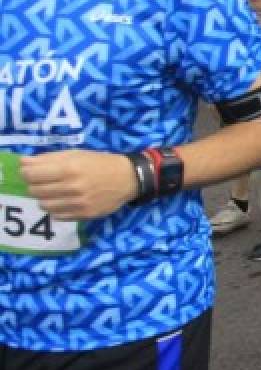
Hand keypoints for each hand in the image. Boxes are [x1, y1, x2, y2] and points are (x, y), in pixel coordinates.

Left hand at [20, 150, 137, 219]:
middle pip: (34, 191)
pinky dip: (57, 209)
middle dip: (36, 185)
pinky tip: (66, 201)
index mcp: (69, 168)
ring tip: (57, 192)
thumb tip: (23, 162)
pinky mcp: (84, 215)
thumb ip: (49, 158)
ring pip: (44, 205)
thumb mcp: (76, 154)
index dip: (27, 173)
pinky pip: (57, 216)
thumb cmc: (100, 163)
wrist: (128, 179)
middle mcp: (72, 187)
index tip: (32, 172)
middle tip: (46, 181)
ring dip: (46, 198)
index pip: (31, 175)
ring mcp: (78, 203)